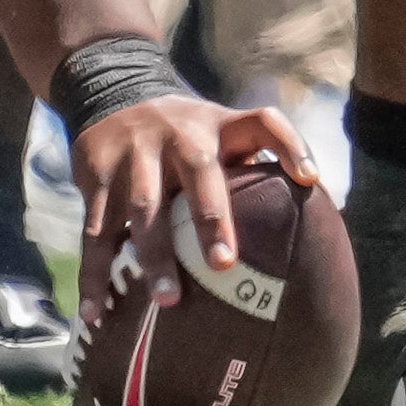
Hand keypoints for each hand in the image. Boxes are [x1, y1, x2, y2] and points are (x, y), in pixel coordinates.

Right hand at [74, 94, 315, 324]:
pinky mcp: (96, 174)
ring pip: (143, 206)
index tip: (311, 180)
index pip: (264, 123)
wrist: (112, 92)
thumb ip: (254, 164)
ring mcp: (134, 153)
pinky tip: (96, 313)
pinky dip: (94, 274)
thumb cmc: (186, 134)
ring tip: (168, 300)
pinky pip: (94, 231)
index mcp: (218, 126)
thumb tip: (311, 220)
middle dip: (211, 217)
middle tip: (224, 264)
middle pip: (200, 171)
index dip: (291, 146)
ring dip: (154, 254)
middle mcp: (178, 134)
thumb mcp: (220, 131)